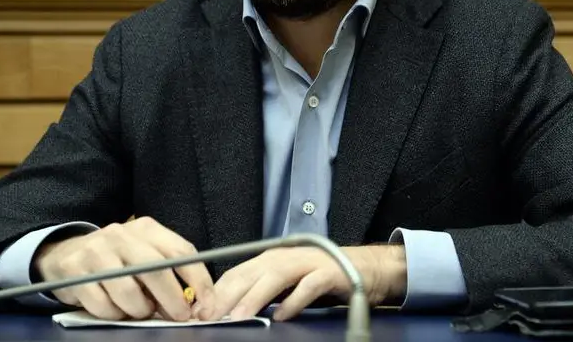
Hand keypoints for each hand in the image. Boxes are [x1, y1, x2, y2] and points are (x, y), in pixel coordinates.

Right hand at [34, 217, 213, 321]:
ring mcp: (96, 252)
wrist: (65, 254)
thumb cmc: (116, 259)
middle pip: (157, 271)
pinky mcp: (75, 271)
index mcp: (146, 228)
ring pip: (129, 292)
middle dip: (173, 300)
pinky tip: (114, 309)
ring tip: (140, 310)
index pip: (181, 252)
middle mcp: (121, 235)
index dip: (199, 280)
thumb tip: (192, 302)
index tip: (207, 304)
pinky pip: (102, 305)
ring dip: (140, 310)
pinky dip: (113, 314)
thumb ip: (166, 271)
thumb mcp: (143, 253)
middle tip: (180, 317)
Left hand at [205, 245, 406, 321]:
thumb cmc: (327, 276)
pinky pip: (309, 285)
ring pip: (275, 276)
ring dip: (255, 297)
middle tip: (212, 315)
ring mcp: (309, 262)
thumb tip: (236, 309)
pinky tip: (283, 315)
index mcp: (275, 257)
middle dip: (229, 295)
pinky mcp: (330, 273)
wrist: (368, 267)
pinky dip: (294, 300)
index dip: (219, 291)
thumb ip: (266, 292)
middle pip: (252, 272)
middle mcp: (288, 255)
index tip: (203, 311)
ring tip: (238, 316)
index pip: (239, 271)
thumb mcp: (290, 283)